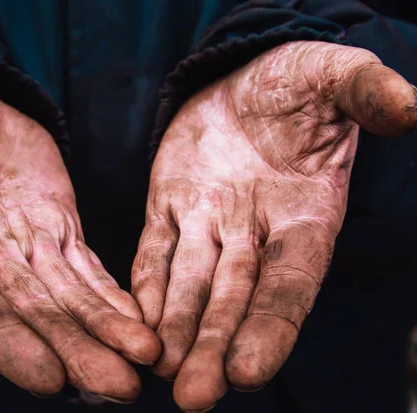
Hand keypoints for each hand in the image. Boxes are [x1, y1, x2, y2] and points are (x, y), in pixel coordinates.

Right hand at [0, 46, 159, 399]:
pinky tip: (138, 325)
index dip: (2, 337)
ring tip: (143, 361)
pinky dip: (111, 300)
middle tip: (118, 388)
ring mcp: (20, 244)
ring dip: (102, 334)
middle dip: (73, 350)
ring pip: (65, 299)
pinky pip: (86, 271)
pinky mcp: (56, 228)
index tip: (48, 377)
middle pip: (27, 311)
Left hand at [131, 41, 416, 410]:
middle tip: (195, 397)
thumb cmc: (299, 81)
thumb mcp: (334, 76)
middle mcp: (256, 232)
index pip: (291, 283)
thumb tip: (412, 109)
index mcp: (305, 214)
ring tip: (160, 374)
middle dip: (214, 346)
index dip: (272, 326)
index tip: (248, 372)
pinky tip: (133, 322)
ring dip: (176, 330)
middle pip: (234, 299)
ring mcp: (209, 222)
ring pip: (190, 285)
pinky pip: (154, 251)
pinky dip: (146, 287)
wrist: (247, 77)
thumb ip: (366, 94)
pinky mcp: (169, 204)